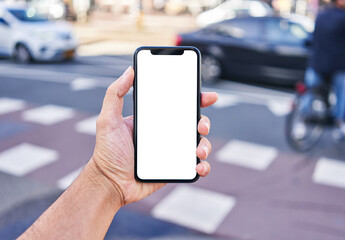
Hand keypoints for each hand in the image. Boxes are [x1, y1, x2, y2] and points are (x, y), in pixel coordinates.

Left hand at [89, 66, 217, 208]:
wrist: (110, 184)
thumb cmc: (107, 152)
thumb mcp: (108, 119)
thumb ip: (114, 94)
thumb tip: (129, 70)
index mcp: (154, 120)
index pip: (178, 105)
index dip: (195, 98)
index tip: (206, 95)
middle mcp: (166, 133)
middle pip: (193, 122)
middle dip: (204, 121)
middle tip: (200, 125)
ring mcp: (172, 151)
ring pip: (199, 143)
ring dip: (205, 145)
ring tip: (198, 151)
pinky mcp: (175, 168)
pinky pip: (195, 166)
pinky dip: (203, 166)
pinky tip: (199, 167)